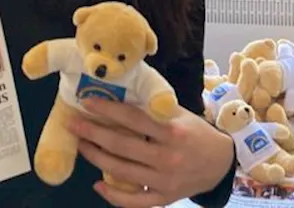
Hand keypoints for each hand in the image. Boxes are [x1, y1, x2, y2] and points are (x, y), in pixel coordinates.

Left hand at [70, 98, 234, 206]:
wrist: (221, 163)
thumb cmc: (196, 133)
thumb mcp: (180, 115)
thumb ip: (153, 109)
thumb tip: (118, 97)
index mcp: (173, 131)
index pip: (133, 118)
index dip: (108, 110)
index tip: (87, 102)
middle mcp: (168, 157)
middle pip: (122, 145)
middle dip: (93, 133)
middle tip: (73, 124)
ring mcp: (165, 181)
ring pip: (122, 171)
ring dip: (97, 158)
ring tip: (81, 146)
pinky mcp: (164, 199)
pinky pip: (134, 201)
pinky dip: (113, 196)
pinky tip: (98, 184)